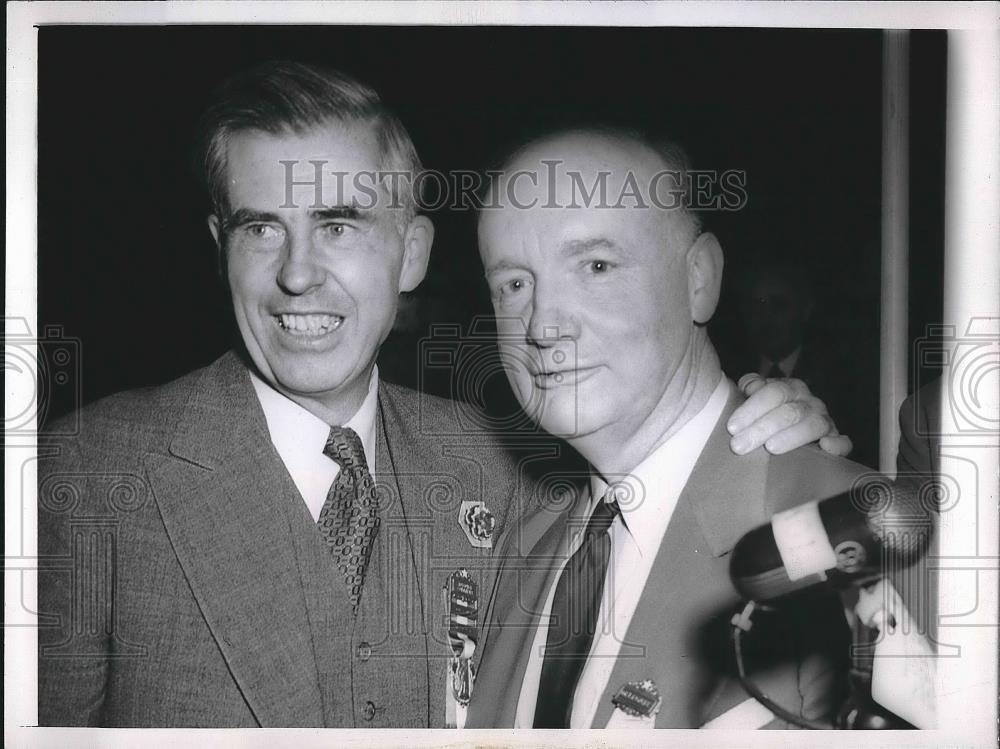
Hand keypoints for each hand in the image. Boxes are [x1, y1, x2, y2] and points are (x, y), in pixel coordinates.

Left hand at [727, 373, 852, 456]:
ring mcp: (824, 420)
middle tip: (740, 446)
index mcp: (789, 388)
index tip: (732, 427)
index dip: (752, 409)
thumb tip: (750, 387)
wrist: (784, 426)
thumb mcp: (754, 396)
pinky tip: (825, 448)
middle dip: (762, 428)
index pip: (773, 393)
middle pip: (789, 411)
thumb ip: (750, 387)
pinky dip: (838, 444)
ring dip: (791, 437)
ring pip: (814, 424)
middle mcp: (808, 401)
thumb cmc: (764, 412)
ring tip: (771, 448)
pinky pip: (843, 442)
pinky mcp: (835, 440)